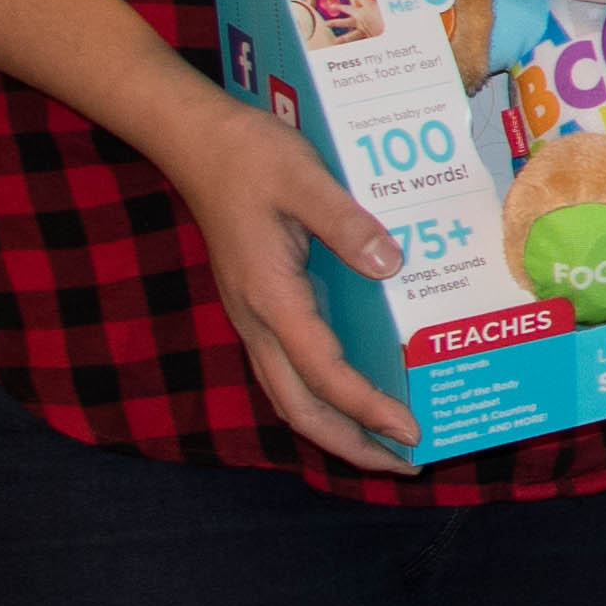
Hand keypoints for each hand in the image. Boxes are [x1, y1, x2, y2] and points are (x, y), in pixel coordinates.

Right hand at [132, 68, 415, 467]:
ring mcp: (255, 316)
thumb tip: (390, 265)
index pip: (323, 373)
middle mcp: (258, 320)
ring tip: (388, 444)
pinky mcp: (261, 304)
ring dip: (337, 424)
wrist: (196, 140)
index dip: (367, 408)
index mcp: (270, 298)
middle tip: (406, 464)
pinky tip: (364, 387)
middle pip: (299, 406)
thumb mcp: (305, 179)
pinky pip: (293, 366)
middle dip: (350, 444)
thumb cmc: (250, 156)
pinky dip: (326, 391)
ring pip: (291, 393)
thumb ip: (346, 223)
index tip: (409, 432)